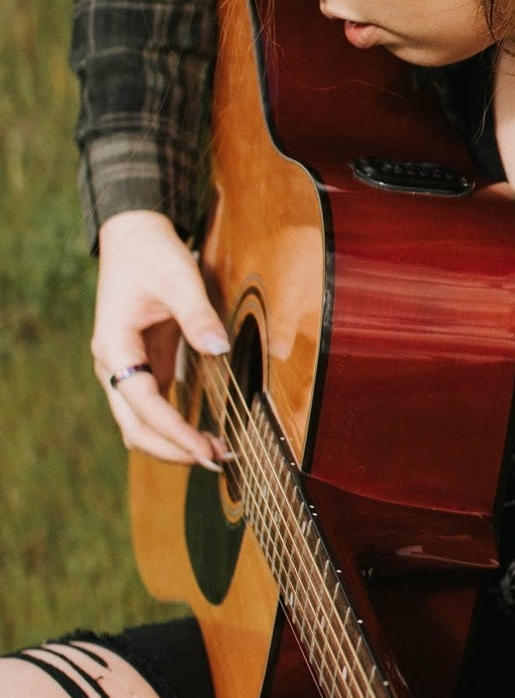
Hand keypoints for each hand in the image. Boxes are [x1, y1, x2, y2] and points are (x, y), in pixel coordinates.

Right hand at [93, 209, 228, 465]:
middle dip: (172, 449)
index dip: (173, 432)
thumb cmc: (153, 255)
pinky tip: (203, 435)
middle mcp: (112, 364)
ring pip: (140, 425)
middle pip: (134, 427)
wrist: (134, 237)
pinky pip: (153, 409)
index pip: (142, 404)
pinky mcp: (142, 367)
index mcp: (114, 346)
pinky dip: (175, 426)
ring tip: (216, 452)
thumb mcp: (179, 280)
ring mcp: (125, 369)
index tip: (204, 450)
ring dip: (173, 442)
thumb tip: (219, 349)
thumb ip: (197, 316)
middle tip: (217, 460)